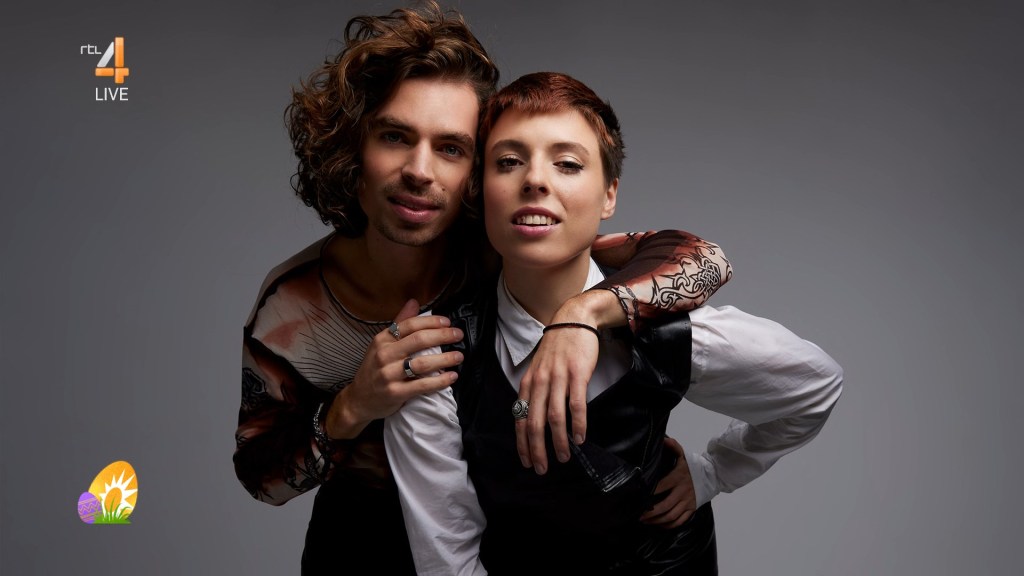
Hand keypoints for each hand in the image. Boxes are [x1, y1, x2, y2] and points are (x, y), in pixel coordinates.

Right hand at [325, 299, 464, 438]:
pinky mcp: (395, 393)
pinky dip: (439, 381)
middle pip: (418, 341)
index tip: (447, 322)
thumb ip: (400, 324)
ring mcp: (389, 374)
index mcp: (382, 340)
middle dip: (442, 336)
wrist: (359, 399)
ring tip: (459, 356)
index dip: (431, 321)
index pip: (410, 325)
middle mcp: (384, 355)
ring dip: (445, 359)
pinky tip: (451, 377)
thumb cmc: (374, 369)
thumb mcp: (381, 344)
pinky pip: (422, 385)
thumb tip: (414, 302)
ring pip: (422, 363)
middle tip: (458, 335)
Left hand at [516, 288, 625, 473]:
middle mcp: (539, 382)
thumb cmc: (557, 348)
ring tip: (563, 457)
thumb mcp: (538, 369)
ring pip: (554, 417)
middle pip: (534, 422)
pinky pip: (576, 404)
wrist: (573, 320)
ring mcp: (558, 378)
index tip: (526, 461)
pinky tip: (580, 437)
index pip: (520, 418)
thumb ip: (534, 392)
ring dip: (558, 441)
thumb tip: (534, 419)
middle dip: (536, 449)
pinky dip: (577, 424)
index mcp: (527, 383)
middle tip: (542, 468)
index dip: (522, 443)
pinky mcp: (576, 374)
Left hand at [639, 437, 696, 527]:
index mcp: (678, 478)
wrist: (712, 476)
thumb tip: (664, 440)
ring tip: (646, 521)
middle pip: (665, 506)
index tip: (640, 497)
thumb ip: (674, 447)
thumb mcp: (683, 456)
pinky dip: (669, 525)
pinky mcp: (692, 509)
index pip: (662, 487)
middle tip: (640, 515)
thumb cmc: (693, 467)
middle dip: (651, 513)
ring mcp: (688, 502)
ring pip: (672, 516)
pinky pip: (680, 521)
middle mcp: (682, 492)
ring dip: (658, 520)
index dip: (650, 493)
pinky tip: (660, 524)